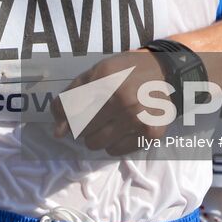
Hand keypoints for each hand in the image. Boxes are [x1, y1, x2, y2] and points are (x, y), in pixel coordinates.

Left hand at [51, 50, 167, 155]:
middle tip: (95, 115)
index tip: (70, 115)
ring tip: (108, 122)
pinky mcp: (150, 133)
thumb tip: (58, 132)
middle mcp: (122, 100)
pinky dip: (113, 143)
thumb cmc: (125, 70)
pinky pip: (116, 151)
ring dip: (96, 136)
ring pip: (96, 144)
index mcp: (105, 80)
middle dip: (82, 125)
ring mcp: (137, 118)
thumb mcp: (96, 72)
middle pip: (81, 130)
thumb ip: (72, 97)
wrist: (164, 72)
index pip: (70, 110)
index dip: (66, 115)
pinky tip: (122, 128)